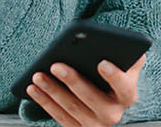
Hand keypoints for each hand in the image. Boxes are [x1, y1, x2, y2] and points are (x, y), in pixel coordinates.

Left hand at [26, 55, 146, 126]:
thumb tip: (119, 42)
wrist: (106, 99)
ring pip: (71, 108)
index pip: (124, 87)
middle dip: (72, 81)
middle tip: (56, 65)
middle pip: (92, 98)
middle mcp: (113, 114)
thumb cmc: (113, 75)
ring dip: (52, 91)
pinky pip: (59, 116)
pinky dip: (44, 102)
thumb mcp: (124, 66)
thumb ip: (126, 55)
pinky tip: (33, 88)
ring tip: (38, 75)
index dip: (114, 76)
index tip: (102, 63)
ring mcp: (95, 125)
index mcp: (127, 95)